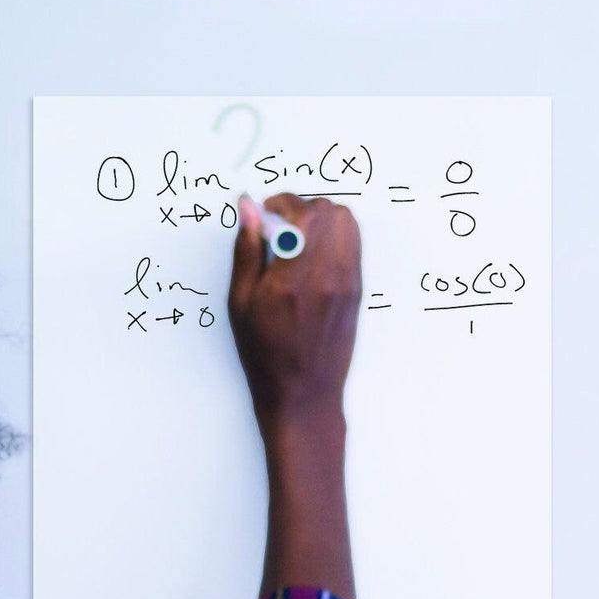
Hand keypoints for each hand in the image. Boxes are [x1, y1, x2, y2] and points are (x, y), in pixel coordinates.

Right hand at [227, 192, 361, 430]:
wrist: (304, 395)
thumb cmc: (266, 355)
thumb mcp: (240, 304)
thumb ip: (247, 251)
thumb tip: (249, 208)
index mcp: (292, 280)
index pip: (304, 213)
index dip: (282, 203)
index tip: (266, 214)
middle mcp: (327, 276)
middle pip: (331, 210)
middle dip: (303, 208)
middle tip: (281, 228)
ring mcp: (348, 282)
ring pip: (348, 222)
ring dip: (322, 220)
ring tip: (299, 241)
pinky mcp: (358, 290)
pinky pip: (354, 244)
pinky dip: (334, 238)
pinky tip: (312, 258)